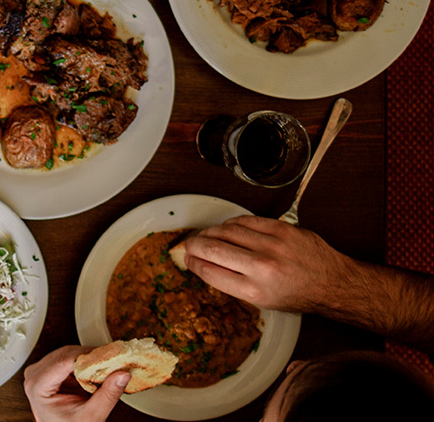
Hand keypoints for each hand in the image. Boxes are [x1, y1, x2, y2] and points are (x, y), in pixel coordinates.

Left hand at [23, 346, 128, 421]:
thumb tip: (122, 375)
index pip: (63, 361)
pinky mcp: (51, 370)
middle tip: (113, 362)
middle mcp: (35, 375)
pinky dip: (85, 363)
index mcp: (37, 386)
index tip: (108, 357)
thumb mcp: (91, 416)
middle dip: (90, 357)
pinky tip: (97, 370)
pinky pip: (70, 358)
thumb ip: (107, 396)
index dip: (87, 356)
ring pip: (69, 353)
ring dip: (89, 359)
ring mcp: (42, 371)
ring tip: (107, 368)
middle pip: (66, 354)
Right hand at [181, 215, 356, 312]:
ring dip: (210, 232)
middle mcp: (261, 267)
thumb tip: (204, 264)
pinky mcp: (281, 228)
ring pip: (225, 230)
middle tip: (189, 245)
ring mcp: (272, 245)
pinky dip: (230, 224)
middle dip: (193, 245)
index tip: (188, 259)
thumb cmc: (298, 295)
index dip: (192, 262)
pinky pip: (244, 220)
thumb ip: (232, 282)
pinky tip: (228, 229)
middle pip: (211, 248)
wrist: (333, 283)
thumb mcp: (262, 300)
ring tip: (207, 236)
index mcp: (254, 290)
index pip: (208, 271)